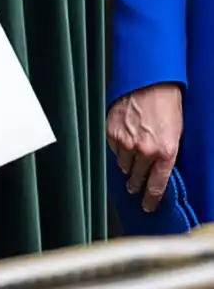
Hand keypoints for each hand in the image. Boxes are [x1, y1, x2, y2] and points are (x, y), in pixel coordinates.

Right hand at [106, 82, 183, 211]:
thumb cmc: (167, 104)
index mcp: (165, 153)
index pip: (156, 186)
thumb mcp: (176, 134)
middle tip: (135, 186)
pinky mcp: (113, 131)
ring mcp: (127, 141)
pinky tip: (124, 141)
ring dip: (128, 165)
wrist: (151, 82)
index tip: (147, 206)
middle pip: (137, 179)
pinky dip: (118, 149)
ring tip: (131, 159)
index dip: (150, 200)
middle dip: (136, 184)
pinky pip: (114, 150)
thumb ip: (167, 156)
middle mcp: (145, 150)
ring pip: (124, 166)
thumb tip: (159, 171)